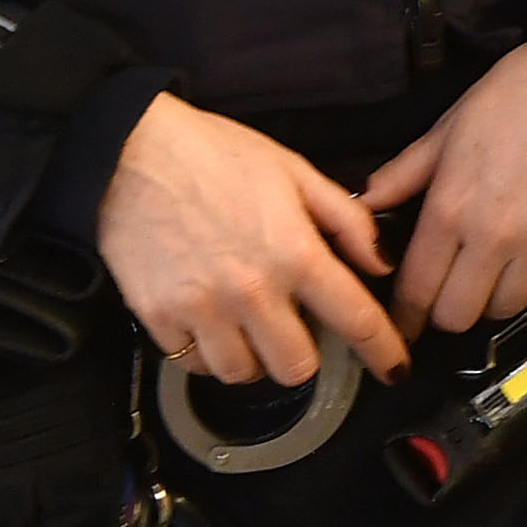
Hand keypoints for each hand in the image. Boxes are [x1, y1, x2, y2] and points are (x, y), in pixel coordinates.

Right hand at [98, 94, 409, 388]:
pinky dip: (205, 351)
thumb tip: (380, 265)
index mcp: (294, 252)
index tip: (395, 369)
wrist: (130, 152)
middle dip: (303, 354)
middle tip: (294, 328)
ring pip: (241, 373)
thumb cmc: (215, 154)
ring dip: (252, 357)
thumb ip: (347, 221)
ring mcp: (200, 309)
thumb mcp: (296, 172)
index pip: (355, 319)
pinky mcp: (157, 317)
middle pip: (296, 367)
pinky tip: (209, 320)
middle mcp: (251, 290)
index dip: (383, 352)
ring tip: (247, 323)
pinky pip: (191, 362)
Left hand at [363, 0, 526, 335]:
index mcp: (449, 206)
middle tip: (453, 291)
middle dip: (446, 310)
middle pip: (456, 315)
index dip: (403, 317)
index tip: (402, 324)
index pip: (414, 289)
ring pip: (504, 310)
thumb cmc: (521, 88)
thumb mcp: (450, 125)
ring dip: (495, 299)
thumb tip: (365, 202)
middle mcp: (491, 235)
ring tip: (498, 274)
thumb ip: (405, 171)